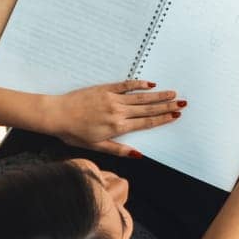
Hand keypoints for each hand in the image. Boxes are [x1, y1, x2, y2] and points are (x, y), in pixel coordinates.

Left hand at [40, 80, 180, 157]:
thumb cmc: (74, 134)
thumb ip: (119, 149)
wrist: (57, 115)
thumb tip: (139, 155)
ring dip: (158, 95)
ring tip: (172, 93)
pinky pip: (126, 85)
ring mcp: (113, 98)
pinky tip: (150, 84)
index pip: (146, 123)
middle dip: (166, 106)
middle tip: (182, 102)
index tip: (176, 115)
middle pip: (147, 109)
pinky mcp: (106, 88)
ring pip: (141, 97)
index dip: (162, 119)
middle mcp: (118, 112)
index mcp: (117, 127)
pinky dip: (139, 84)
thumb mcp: (96, 146)